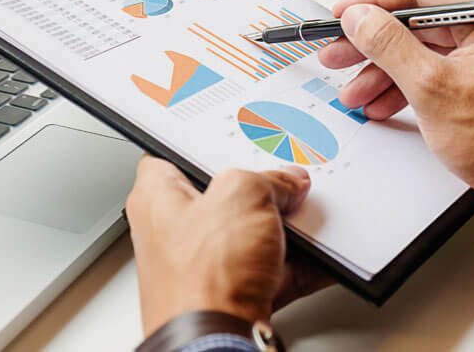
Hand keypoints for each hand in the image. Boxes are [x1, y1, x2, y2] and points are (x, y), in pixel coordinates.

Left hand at [126, 157, 310, 335]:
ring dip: (280, 229)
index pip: (175, 155)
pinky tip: (315, 256)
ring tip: (303, 221)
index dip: (207, 146)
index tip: (236, 142)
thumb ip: (269, 178)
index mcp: (158, 197)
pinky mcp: (228, 294)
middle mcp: (174, 232)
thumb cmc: (203, 277)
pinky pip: (266, 269)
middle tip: (283, 184)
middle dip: (258, 191)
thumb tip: (287, 183)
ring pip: (248, 234)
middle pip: (222, 196)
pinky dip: (291, 263)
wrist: (216, 344)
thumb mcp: (244, 194)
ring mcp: (202, 266)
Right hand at [318, 0, 473, 233]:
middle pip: (418, 23)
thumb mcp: (430, 87)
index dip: (372, 3)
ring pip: (425, 50)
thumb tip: (359, 17)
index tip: (343, 14)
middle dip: (372, 46)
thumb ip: (388, 45)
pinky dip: (410, 85)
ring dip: (385, 71)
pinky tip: (383, 102)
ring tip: (355, 90)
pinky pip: (439, 69)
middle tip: (339, 53)